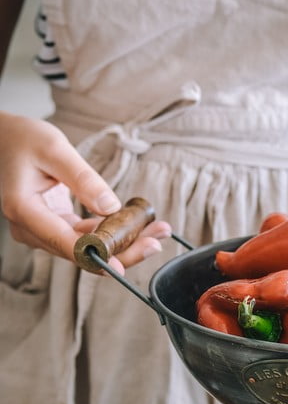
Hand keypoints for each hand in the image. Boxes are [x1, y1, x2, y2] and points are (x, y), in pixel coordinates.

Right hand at [0, 113, 169, 273]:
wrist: (4, 140)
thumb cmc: (22, 139)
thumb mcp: (53, 148)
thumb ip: (82, 178)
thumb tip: (110, 206)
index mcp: (24, 210)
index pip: (65, 243)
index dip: (96, 256)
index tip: (123, 264)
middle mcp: (31, 228)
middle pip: (81, 252)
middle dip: (122, 249)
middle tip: (155, 241)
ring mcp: (42, 230)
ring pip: (87, 247)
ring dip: (122, 242)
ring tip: (156, 230)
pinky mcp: (54, 227)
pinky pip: (85, 236)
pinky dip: (111, 232)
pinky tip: (137, 226)